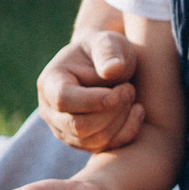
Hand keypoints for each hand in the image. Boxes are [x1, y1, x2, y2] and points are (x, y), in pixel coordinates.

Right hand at [37, 34, 143, 152]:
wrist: (108, 67)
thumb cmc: (107, 52)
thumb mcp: (108, 42)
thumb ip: (109, 52)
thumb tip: (112, 70)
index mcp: (50, 83)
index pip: (63, 100)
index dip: (94, 99)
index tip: (122, 88)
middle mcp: (50, 111)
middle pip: (79, 126)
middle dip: (113, 109)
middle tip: (129, 88)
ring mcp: (64, 130)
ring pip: (93, 140)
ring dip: (121, 119)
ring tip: (130, 94)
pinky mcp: (82, 142)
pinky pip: (106, 147)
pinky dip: (127, 131)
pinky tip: (137, 110)